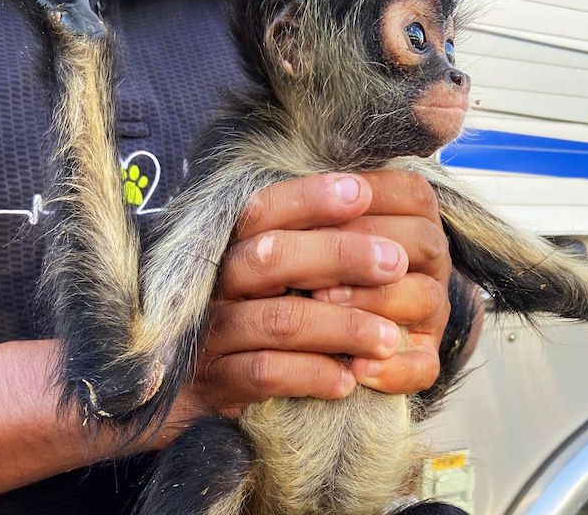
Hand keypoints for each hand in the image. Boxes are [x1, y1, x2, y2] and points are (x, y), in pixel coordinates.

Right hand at [167, 171, 450, 420]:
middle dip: (341, 254)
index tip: (360, 193)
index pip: (262, 209)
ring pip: (280, 318)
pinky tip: (348, 381)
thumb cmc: (255, 324)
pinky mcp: (213, 385)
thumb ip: (305, 244)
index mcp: (226, 249)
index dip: (310, 197)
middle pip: (271, 255)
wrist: (191, 395)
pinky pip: (265, 374)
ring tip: (389, 338)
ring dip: (343, 326)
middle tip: (396, 262)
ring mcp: (209, 335)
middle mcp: (212, 286)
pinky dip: (313, 375)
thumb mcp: (272, 279)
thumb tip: (363, 198)